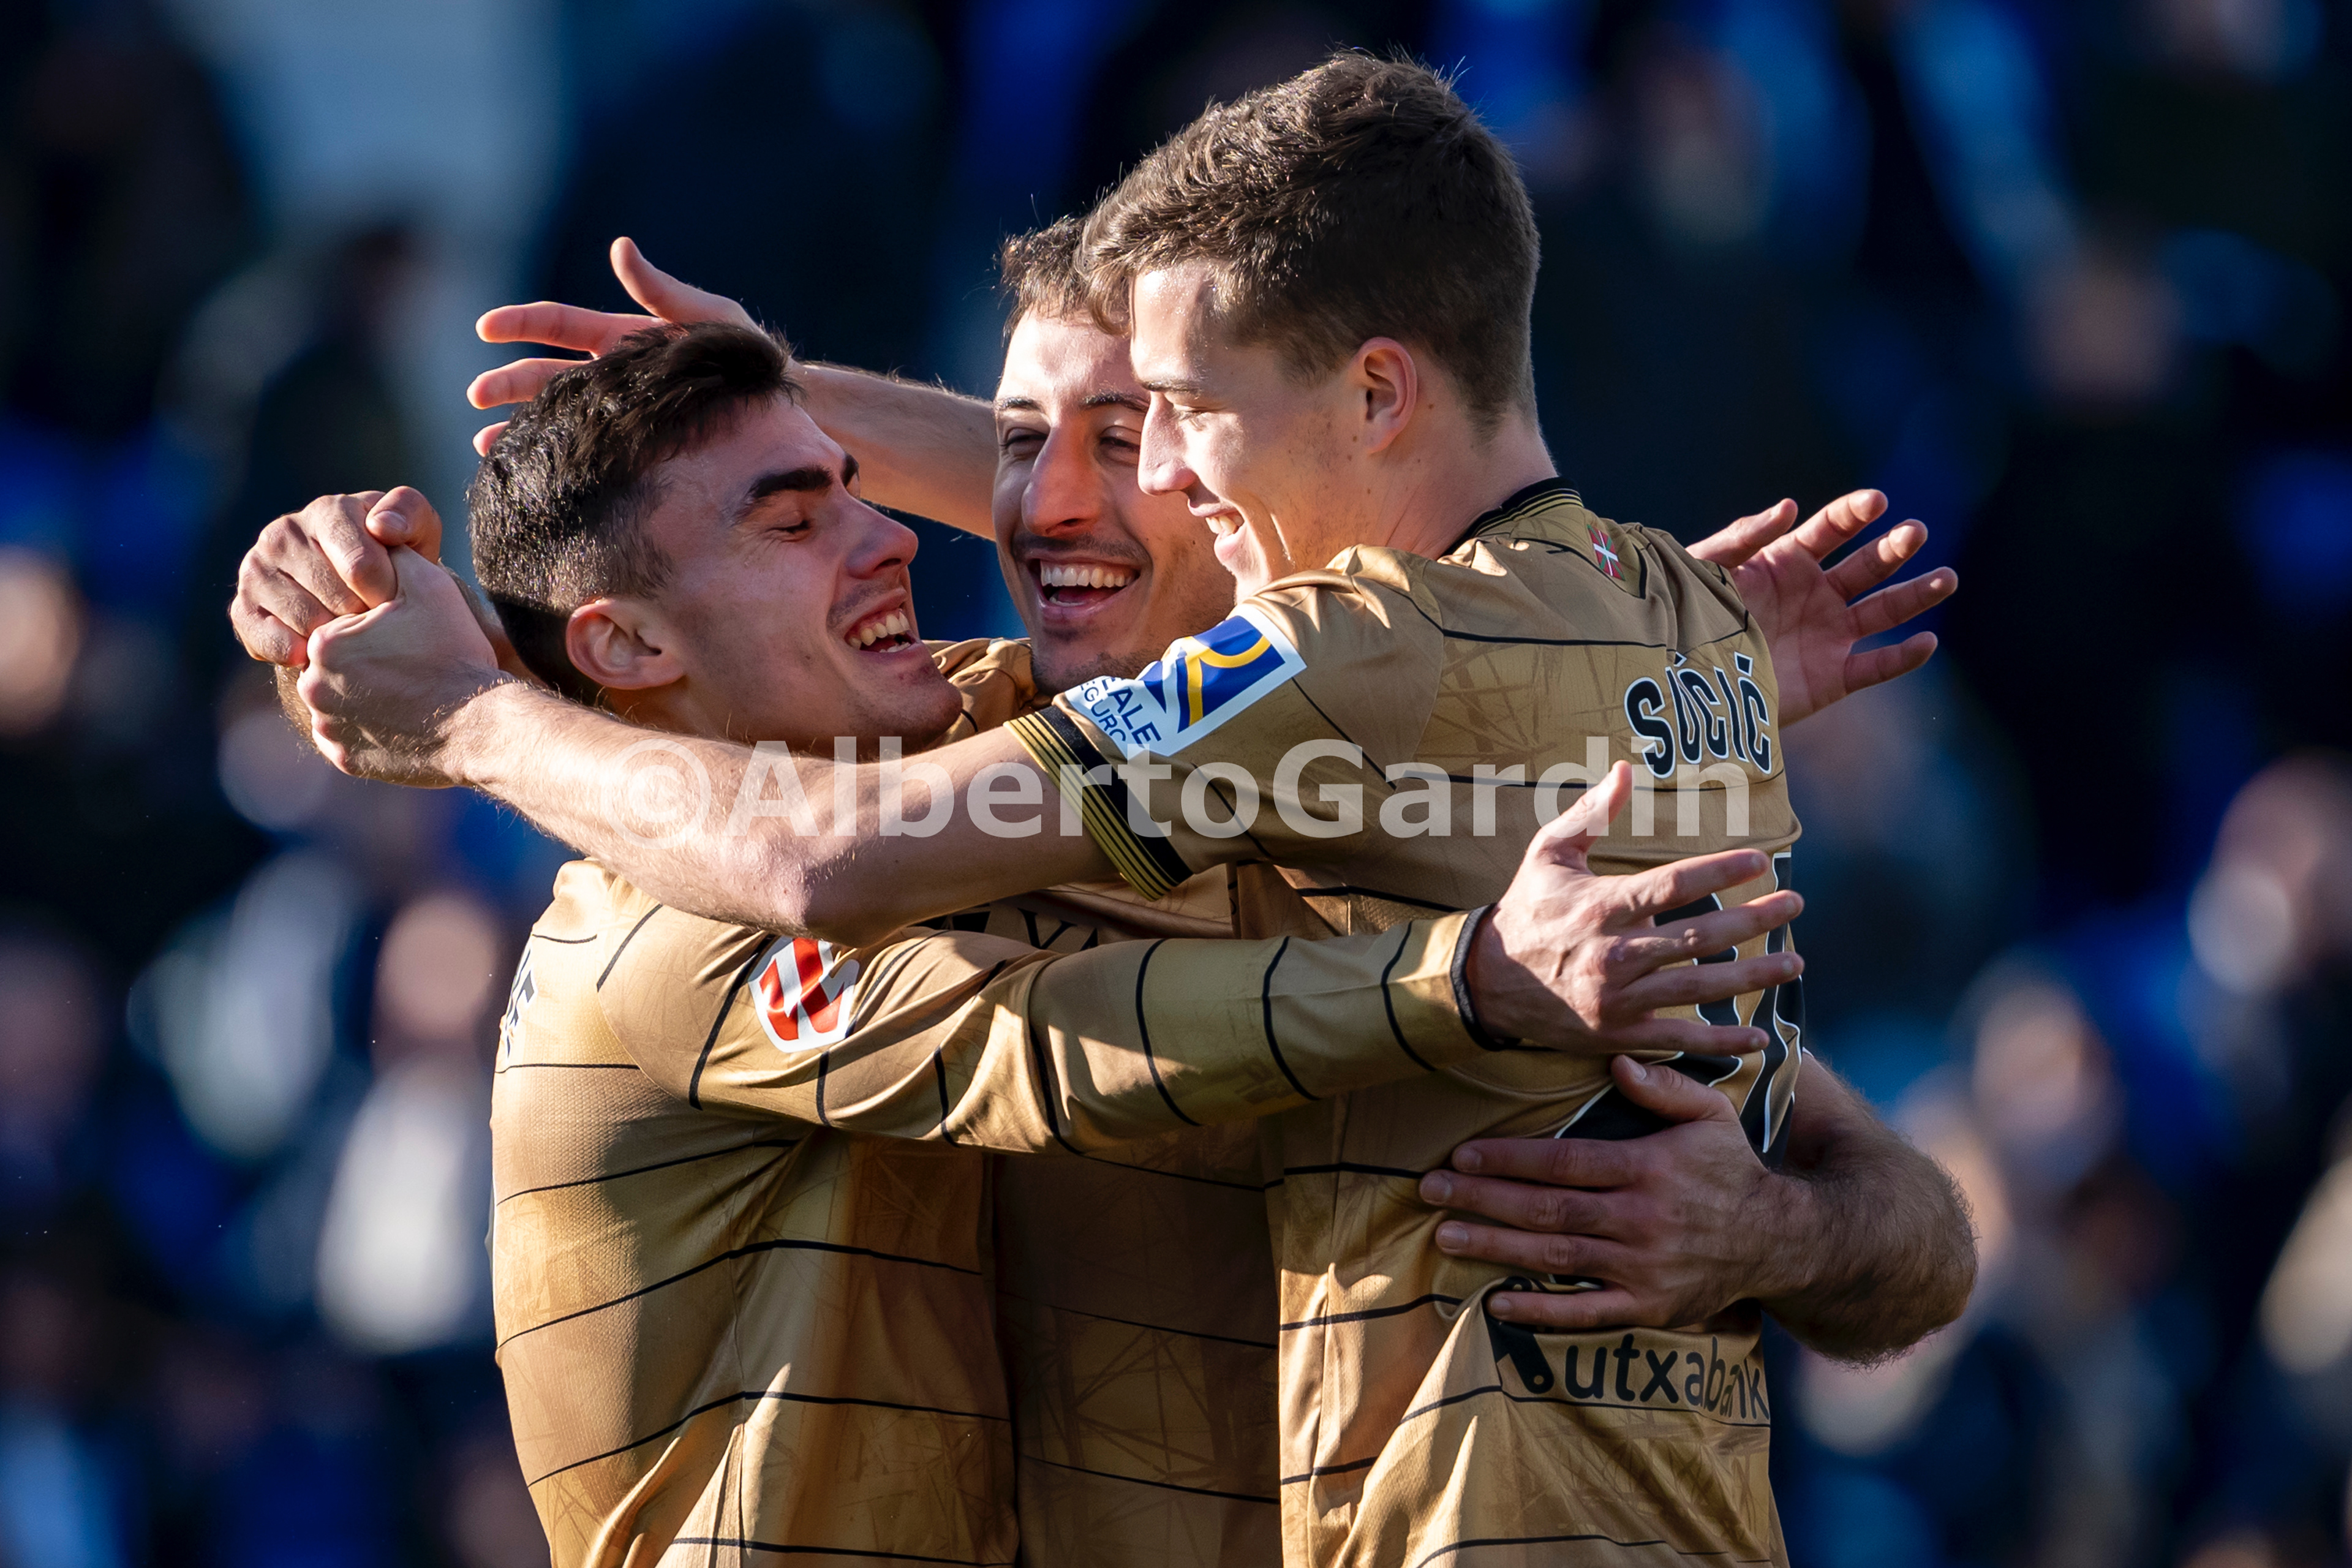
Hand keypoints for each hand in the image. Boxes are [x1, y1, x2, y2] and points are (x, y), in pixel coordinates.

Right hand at [230, 488, 441, 664]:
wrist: (363, 592)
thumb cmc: (395, 559)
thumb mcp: (417, 530)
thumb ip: (409, 513)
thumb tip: (381, 526)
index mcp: (328, 511)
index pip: (360, 565)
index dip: (387, 594)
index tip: (398, 603)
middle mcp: (284, 534)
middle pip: (336, 598)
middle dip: (367, 617)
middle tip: (381, 622)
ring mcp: (257, 571)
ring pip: (307, 621)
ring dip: (339, 637)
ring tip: (356, 633)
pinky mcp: (242, 608)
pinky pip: (271, 642)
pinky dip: (302, 655)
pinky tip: (323, 651)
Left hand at [295, 547, 507, 786]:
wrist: (483, 725)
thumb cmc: (456, 652)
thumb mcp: (431, 585)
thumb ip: (394, 556)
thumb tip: (376, 535)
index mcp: (325, 642)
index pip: (338, 626)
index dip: (374, 628)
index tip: (405, 636)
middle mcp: (313, 688)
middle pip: (334, 665)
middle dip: (365, 663)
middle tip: (409, 665)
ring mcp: (329, 729)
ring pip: (339, 703)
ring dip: (365, 697)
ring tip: (409, 692)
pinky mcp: (346, 761)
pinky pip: (349, 740)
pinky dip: (371, 732)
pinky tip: (404, 720)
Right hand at [468, 236, 755, 452]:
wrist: (783, 411)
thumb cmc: (749, 359)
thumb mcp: (713, 316)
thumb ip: (664, 290)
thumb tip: (620, 247)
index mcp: (622, 337)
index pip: (559, 324)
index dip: (521, 323)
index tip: (485, 329)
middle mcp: (613, 374)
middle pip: (545, 374)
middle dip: (507, 382)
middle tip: (476, 396)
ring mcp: (621, 411)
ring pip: (556, 416)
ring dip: (519, 426)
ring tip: (486, 444)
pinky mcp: (634, 446)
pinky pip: (586, 451)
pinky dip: (555, 459)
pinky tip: (531, 475)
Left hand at [1421, 1054, 1811, 1326]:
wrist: (1779, 1240)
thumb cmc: (1731, 1169)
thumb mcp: (1711, 1114)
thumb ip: (1664, 1086)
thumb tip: (1616, 1063)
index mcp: (1649, 1169)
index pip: (1564, 1163)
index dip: (1509, 1160)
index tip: (1461, 1156)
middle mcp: (1640, 1220)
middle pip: (1547, 1210)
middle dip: (1483, 1199)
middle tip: (1430, 1191)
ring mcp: (1642, 1269)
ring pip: (1555, 1258)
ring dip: (1496, 1247)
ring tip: (1446, 1236)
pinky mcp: (1647, 1307)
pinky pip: (1585, 1314)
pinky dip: (1539, 1311)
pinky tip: (1495, 1302)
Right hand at [1467, 762, 1801, 1052]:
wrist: (1487, 982)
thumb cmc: (1526, 909)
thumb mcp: (1548, 853)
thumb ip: (1590, 813)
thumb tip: (1624, 769)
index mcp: (1601, 907)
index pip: (1671, 885)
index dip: (1720, 872)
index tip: (1763, 861)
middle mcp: (1614, 953)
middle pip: (1698, 936)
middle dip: (1753, 920)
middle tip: (1795, 904)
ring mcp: (1618, 998)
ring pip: (1698, 987)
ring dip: (1752, 976)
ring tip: (1795, 962)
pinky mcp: (1618, 1033)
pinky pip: (1678, 1037)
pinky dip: (1720, 1040)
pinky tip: (1759, 1037)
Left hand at [1687, 490, 1957, 725]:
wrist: (1683, 684)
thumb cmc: (1690, 618)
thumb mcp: (1708, 572)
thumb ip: (1743, 538)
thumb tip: (1789, 506)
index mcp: (1789, 563)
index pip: (1831, 529)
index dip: (1854, 513)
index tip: (1876, 501)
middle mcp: (1817, 595)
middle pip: (1867, 566)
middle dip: (1892, 548)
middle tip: (1914, 532)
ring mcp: (1829, 636)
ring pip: (1884, 611)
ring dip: (1917, 594)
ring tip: (1947, 577)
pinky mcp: (1833, 678)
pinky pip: (1876, 667)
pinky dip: (1903, 657)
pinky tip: (1926, 642)